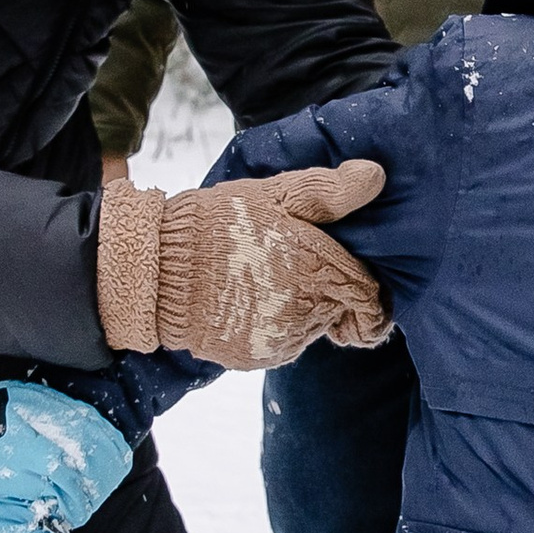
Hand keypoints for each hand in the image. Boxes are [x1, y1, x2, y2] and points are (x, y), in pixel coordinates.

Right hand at [95, 158, 388, 365]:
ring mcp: (280, 340)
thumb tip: (375, 176)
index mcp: (318, 272)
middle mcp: (305, 314)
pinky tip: (247, 300)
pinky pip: (281, 342)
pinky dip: (273, 325)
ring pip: (310, 326)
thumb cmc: (218, 225)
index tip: (360, 283)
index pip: (369, 298)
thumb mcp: (275, 194)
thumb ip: (328, 190)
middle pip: (338, 309)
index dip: (371, 294)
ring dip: (300, 308)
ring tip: (263, 278)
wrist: (158, 271)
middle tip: (291, 263)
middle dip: (326, 290)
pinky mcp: (256, 356)